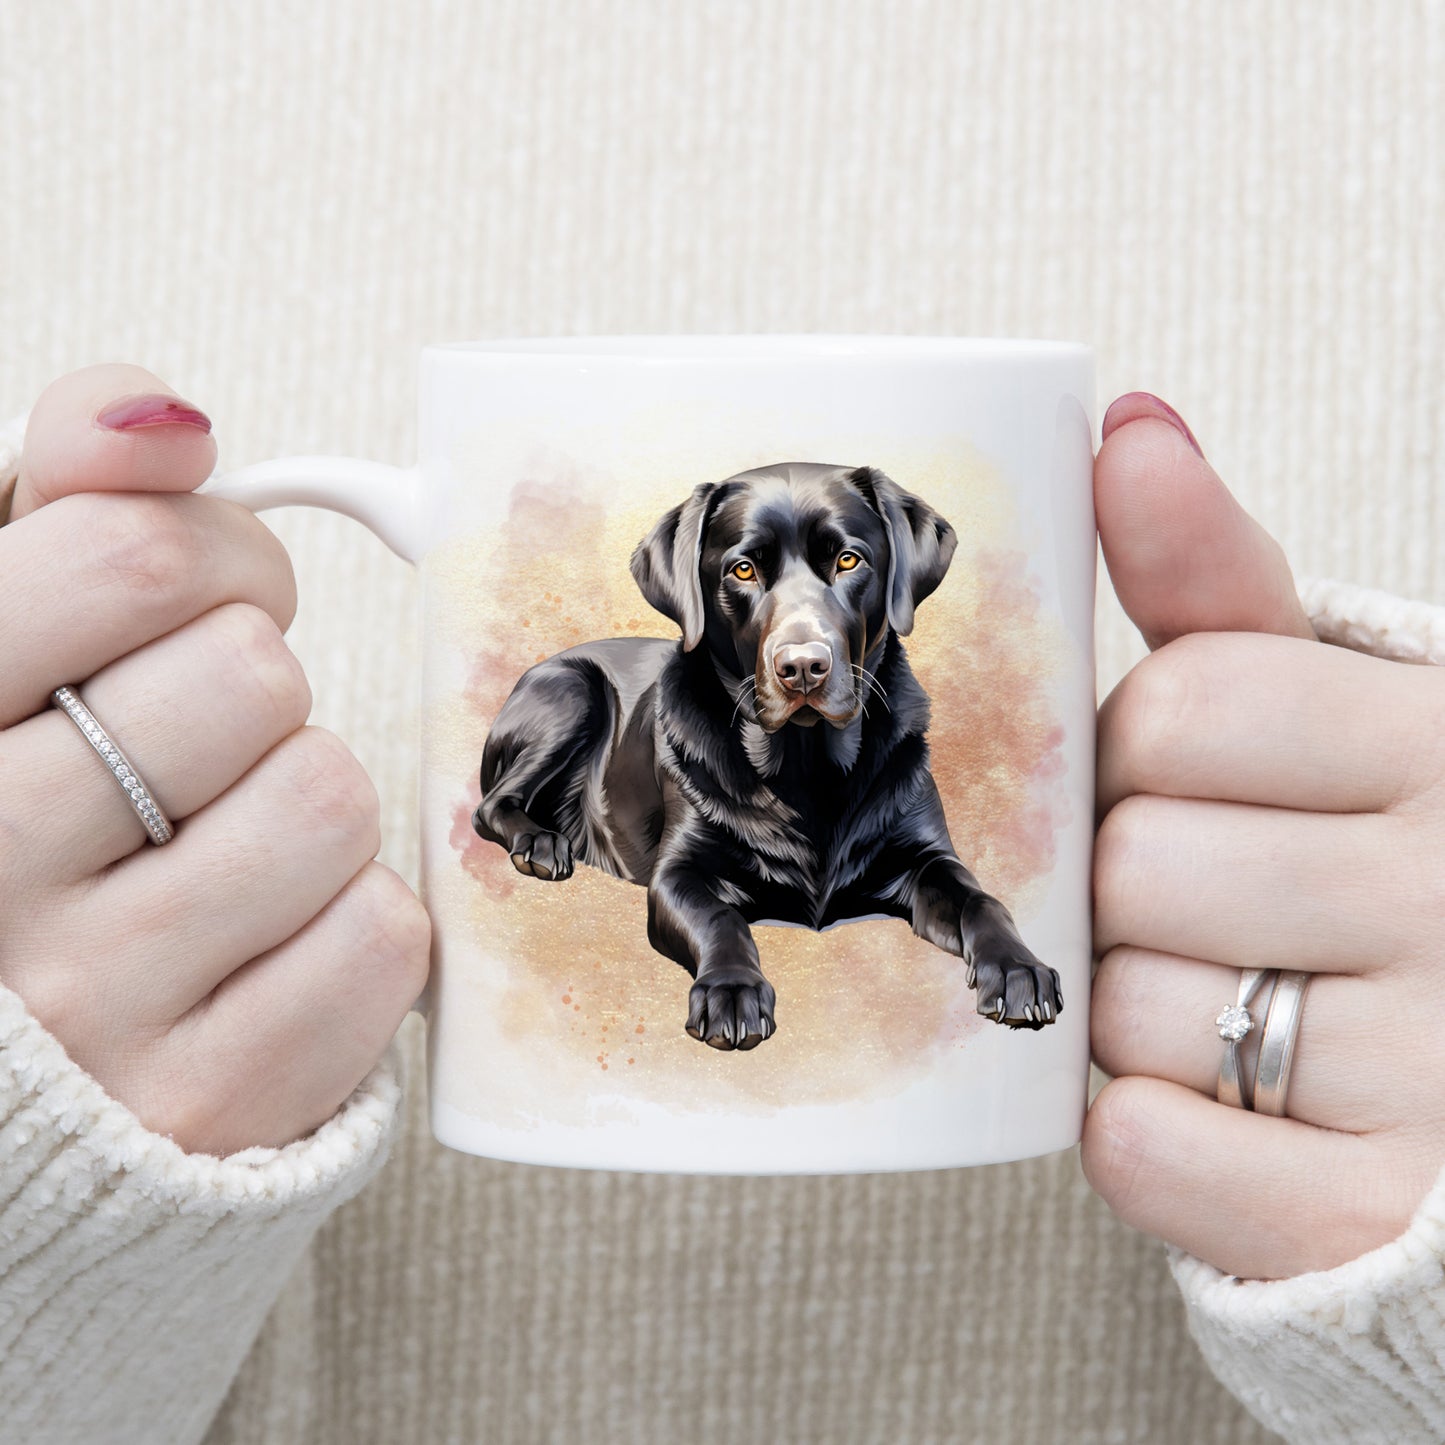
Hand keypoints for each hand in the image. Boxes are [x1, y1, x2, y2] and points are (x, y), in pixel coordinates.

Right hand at [0, 363, 428, 1155]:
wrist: (34, 1069)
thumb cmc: (32, 815)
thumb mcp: (7, 639)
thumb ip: (69, 503)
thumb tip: (167, 417)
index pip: (130, 559)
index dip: (211, 555)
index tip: (200, 598)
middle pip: (251, 675)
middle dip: (252, 686)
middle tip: (201, 741)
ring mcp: (95, 1007)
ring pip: (328, 796)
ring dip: (303, 802)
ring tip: (221, 847)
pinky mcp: (213, 1101)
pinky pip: (381, 935)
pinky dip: (350, 922)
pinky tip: (261, 942)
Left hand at [1081, 392, 1444, 1280]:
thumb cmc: (1383, 854)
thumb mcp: (1335, 701)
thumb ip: (1219, 580)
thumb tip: (1126, 427)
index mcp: (1441, 742)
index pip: (1183, 706)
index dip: (1145, 749)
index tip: (1193, 777)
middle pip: (1133, 860)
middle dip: (1132, 881)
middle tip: (1212, 903)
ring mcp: (1434, 1070)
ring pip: (1128, 1009)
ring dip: (1139, 1009)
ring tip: (1235, 1001)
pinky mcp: (1370, 1215)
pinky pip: (1145, 1149)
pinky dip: (1144, 1132)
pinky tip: (1214, 1105)